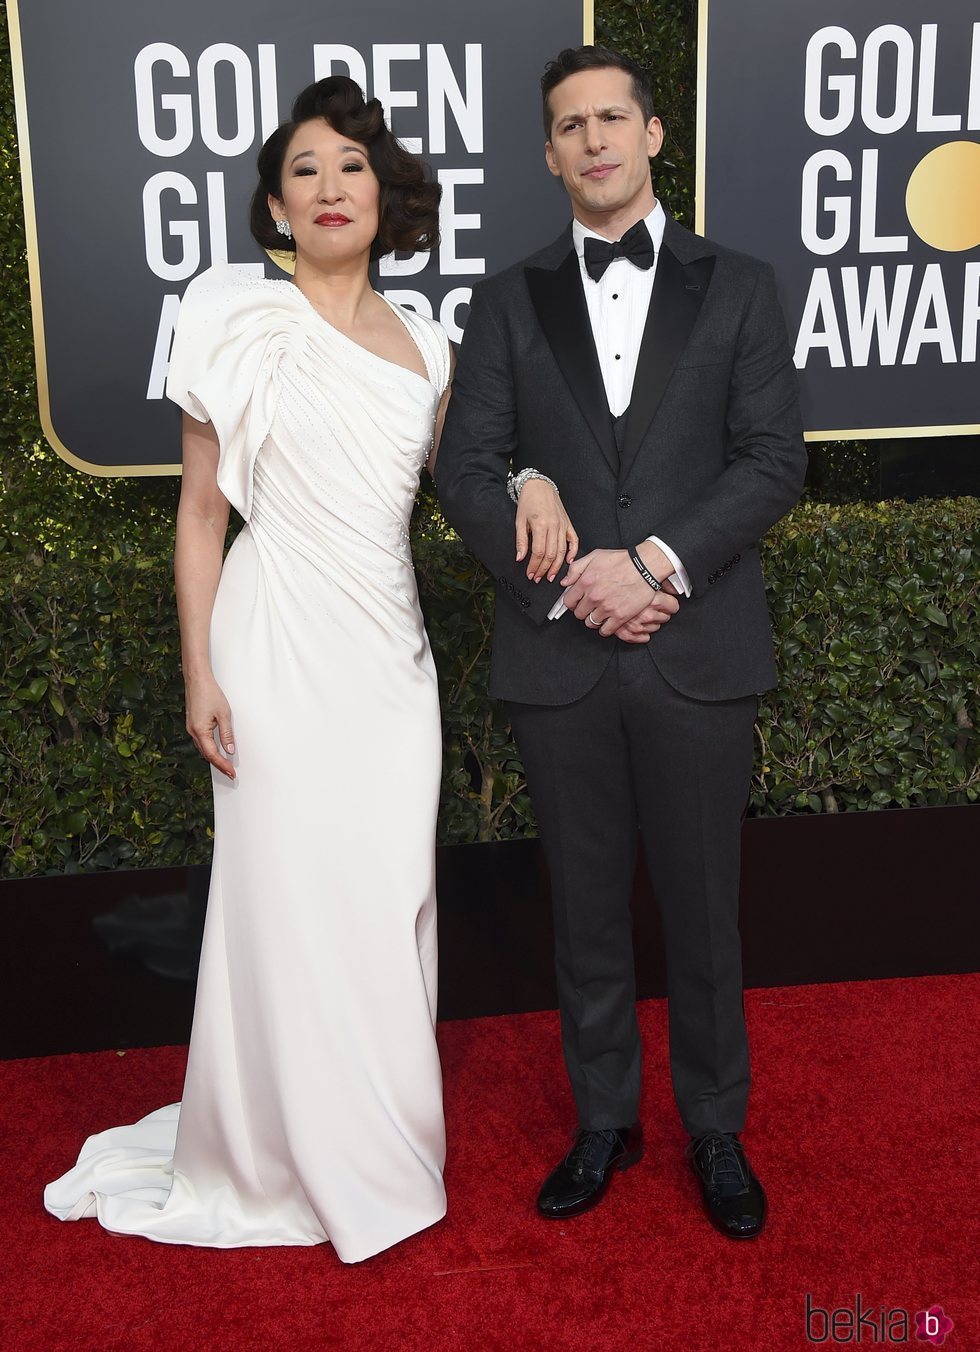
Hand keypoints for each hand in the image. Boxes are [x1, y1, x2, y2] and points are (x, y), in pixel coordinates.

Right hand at [185, 672, 236, 779]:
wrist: (197, 680)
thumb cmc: (209, 693)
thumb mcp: (224, 714)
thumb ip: (227, 734)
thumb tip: (229, 750)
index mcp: (200, 731)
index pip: (212, 754)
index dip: (222, 765)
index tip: (231, 772)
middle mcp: (192, 732)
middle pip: (206, 754)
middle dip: (218, 764)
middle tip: (230, 773)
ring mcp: (191, 728)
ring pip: (203, 748)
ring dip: (214, 757)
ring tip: (225, 764)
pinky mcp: (192, 724)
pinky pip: (201, 741)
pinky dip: (209, 748)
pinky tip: (216, 750)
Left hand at [515, 478, 578, 582]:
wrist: (539, 486)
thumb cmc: (528, 501)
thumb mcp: (519, 521)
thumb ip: (521, 541)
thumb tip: (520, 558)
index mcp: (540, 525)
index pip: (539, 552)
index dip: (534, 566)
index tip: (530, 574)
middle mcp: (554, 526)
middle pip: (551, 555)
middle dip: (544, 569)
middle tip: (537, 578)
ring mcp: (563, 525)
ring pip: (562, 551)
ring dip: (556, 566)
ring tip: (550, 576)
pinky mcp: (568, 524)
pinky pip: (574, 541)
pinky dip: (572, 553)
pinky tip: (568, 562)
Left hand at [562, 545, 678, 636]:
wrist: (645, 567)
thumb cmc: (623, 560)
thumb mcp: (595, 556)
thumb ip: (576, 569)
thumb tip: (565, 582)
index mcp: (586, 582)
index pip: (568, 601)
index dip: (572, 602)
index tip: (577, 602)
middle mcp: (594, 596)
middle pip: (578, 614)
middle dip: (583, 611)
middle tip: (590, 607)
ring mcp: (607, 607)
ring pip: (590, 623)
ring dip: (593, 620)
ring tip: (600, 613)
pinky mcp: (620, 616)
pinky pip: (605, 631)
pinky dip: (605, 628)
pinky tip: (608, 622)